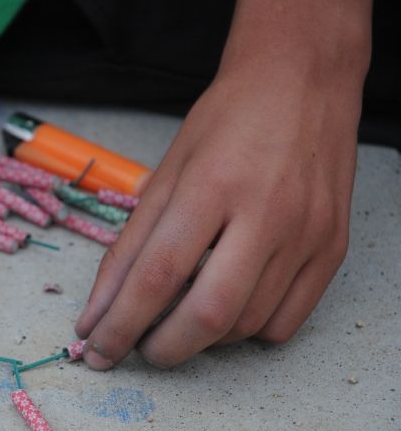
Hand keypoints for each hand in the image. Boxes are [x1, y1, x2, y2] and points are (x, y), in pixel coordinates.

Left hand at [74, 0, 371, 368]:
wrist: (303, 80)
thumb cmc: (226, 121)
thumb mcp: (167, 171)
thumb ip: (132, 243)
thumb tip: (99, 309)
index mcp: (212, 185)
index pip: (157, 275)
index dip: (120, 324)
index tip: (96, 350)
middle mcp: (266, 214)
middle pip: (209, 314)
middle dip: (163, 349)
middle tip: (141, 350)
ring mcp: (307, 234)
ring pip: (247, 324)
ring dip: (203, 340)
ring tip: (180, 320)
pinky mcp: (334, 248)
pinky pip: (286, 322)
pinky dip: (247, 332)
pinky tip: (228, 312)